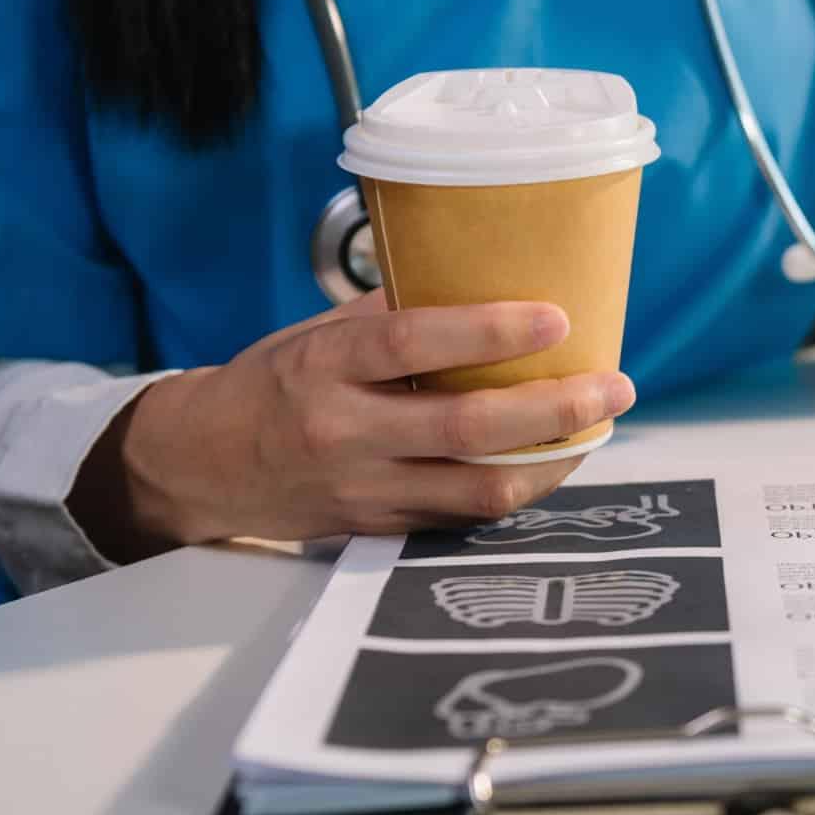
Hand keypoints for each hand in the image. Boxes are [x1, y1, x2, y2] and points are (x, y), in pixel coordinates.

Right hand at [75, 292, 635, 554]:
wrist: (199, 467)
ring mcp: (363, 489)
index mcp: (325, 365)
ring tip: (598, 427)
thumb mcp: (316, 335)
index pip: (413, 343)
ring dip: (552, 459)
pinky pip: (462, 515)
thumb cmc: (272, 384)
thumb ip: (394, 316)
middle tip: (614, 386)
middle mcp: (344, 431)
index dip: (490, 332)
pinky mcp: (378, 529)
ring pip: (477, 486)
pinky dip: (515, 488)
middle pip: (467, 426)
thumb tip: (487, 286)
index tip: (557, 319)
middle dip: (554, 407)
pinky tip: (551, 461)